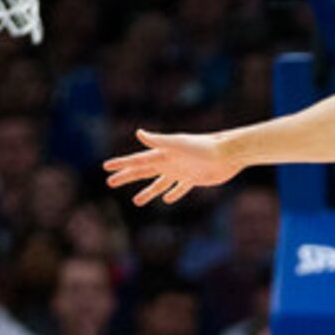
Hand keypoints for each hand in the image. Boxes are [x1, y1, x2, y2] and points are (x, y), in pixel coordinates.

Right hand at [101, 130, 245, 207]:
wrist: (227, 153)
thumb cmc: (204, 146)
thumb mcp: (179, 143)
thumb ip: (159, 140)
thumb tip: (139, 133)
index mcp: (163, 153)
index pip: (137, 160)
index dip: (122, 164)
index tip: (106, 168)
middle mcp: (169, 162)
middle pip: (143, 171)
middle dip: (126, 177)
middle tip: (110, 183)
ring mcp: (181, 171)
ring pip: (159, 183)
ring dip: (148, 192)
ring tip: (136, 201)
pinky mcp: (193, 179)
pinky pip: (180, 189)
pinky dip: (172, 194)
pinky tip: (166, 199)